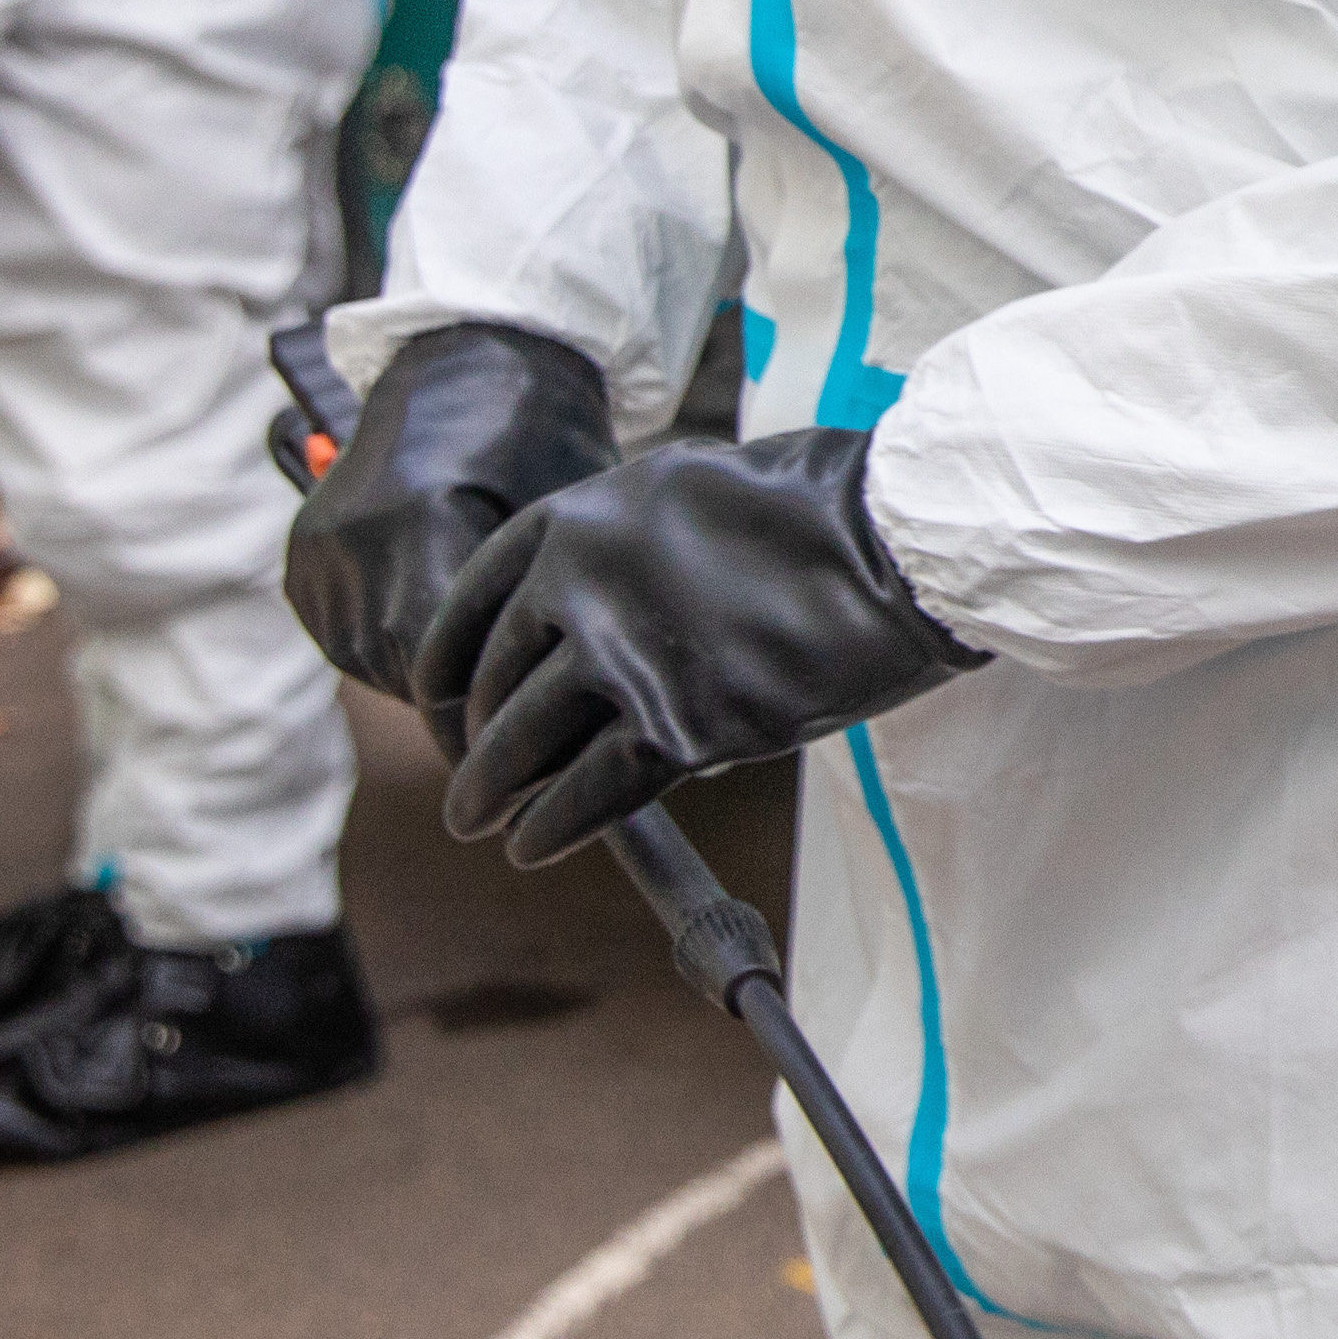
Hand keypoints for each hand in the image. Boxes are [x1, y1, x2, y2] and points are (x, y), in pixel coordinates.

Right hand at [285, 322, 620, 727]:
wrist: (469, 364)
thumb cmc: (543, 437)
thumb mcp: (563, 517)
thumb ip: (545, 604)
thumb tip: (563, 705)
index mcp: (417, 523)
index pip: (439, 665)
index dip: (486, 714)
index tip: (529, 744)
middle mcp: (350, 539)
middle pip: (402, 668)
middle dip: (460, 697)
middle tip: (518, 711)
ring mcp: (316, 550)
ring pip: (370, 660)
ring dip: (423, 672)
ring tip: (486, 656)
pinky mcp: (301, 558)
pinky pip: (344, 635)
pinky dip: (390, 644)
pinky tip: (440, 622)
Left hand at [421, 427, 986, 864]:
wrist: (901, 543)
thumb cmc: (822, 508)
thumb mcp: (690, 492)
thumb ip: (628, 544)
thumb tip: (600, 607)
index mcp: (580, 519)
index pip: (475, 601)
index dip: (445, 661)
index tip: (436, 698)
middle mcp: (581, 586)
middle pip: (495, 682)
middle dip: (473, 739)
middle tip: (467, 775)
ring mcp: (625, 659)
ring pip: (525, 745)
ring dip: (491, 793)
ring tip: (478, 820)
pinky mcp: (678, 728)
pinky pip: (587, 795)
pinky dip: (551, 828)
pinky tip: (532, 845)